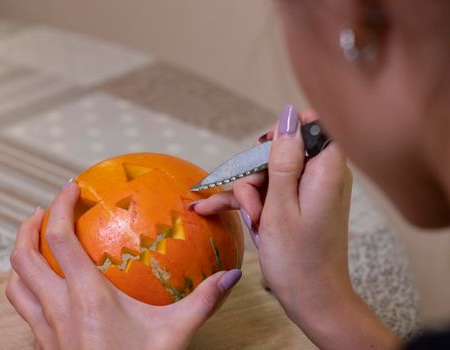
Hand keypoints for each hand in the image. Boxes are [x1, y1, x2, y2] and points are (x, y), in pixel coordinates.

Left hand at [6, 182, 240, 349]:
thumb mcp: (175, 333)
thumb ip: (203, 301)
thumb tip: (231, 276)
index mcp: (86, 296)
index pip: (60, 238)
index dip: (60, 206)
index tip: (70, 187)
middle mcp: (57, 308)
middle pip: (23, 256)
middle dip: (27, 226)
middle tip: (41, 211)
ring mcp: (44, 330)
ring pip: (15, 283)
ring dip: (20, 257)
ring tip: (34, 243)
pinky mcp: (43, 346)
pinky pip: (23, 309)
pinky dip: (26, 288)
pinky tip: (46, 290)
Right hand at [192, 106, 399, 348]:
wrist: (312, 300)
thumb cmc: (298, 258)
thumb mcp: (281, 207)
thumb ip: (283, 159)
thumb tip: (289, 115)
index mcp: (326, 169)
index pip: (310, 125)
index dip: (281, 135)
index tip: (262, 158)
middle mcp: (320, 175)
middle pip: (279, 151)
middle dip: (257, 175)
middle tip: (254, 207)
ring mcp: (308, 191)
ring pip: (267, 173)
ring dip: (251, 196)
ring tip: (254, 224)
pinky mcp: (297, 205)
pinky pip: (269, 192)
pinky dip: (248, 202)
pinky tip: (211, 208)